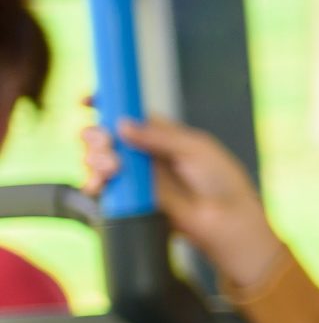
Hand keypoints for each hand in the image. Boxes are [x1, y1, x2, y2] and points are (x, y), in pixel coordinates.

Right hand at [81, 115, 284, 287]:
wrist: (226, 222)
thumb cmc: (222, 183)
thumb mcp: (196, 149)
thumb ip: (160, 136)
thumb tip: (124, 124)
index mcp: (165, 136)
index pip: (131, 115)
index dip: (109, 105)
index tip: (87, 100)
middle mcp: (147, 154)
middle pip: (109, 137)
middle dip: (97, 136)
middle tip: (105, 144)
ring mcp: (138, 177)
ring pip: (101, 161)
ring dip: (95, 160)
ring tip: (110, 167)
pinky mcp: (131, 201)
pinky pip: (104, 189)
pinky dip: (94, 184)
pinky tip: (98, 185)